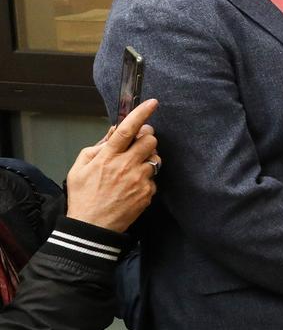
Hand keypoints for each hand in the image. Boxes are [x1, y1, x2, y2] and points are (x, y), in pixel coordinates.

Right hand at [67, 99, 159, 233]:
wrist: (92, 227)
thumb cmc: (83, 195)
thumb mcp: (80, 167)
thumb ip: (98, 147)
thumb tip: (115, 131)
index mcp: (107, 157)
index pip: (127, 130)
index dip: (141, 114)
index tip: (152, 103)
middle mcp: (126, 166)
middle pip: (150, 140)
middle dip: (146, 138)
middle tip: (137, 144)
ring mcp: (139, 180)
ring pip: (155, 158)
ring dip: (147, 159)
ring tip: (132, 169)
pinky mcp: (148, 193)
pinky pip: (153, 178)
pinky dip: (145, 179)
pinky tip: (132, 186)